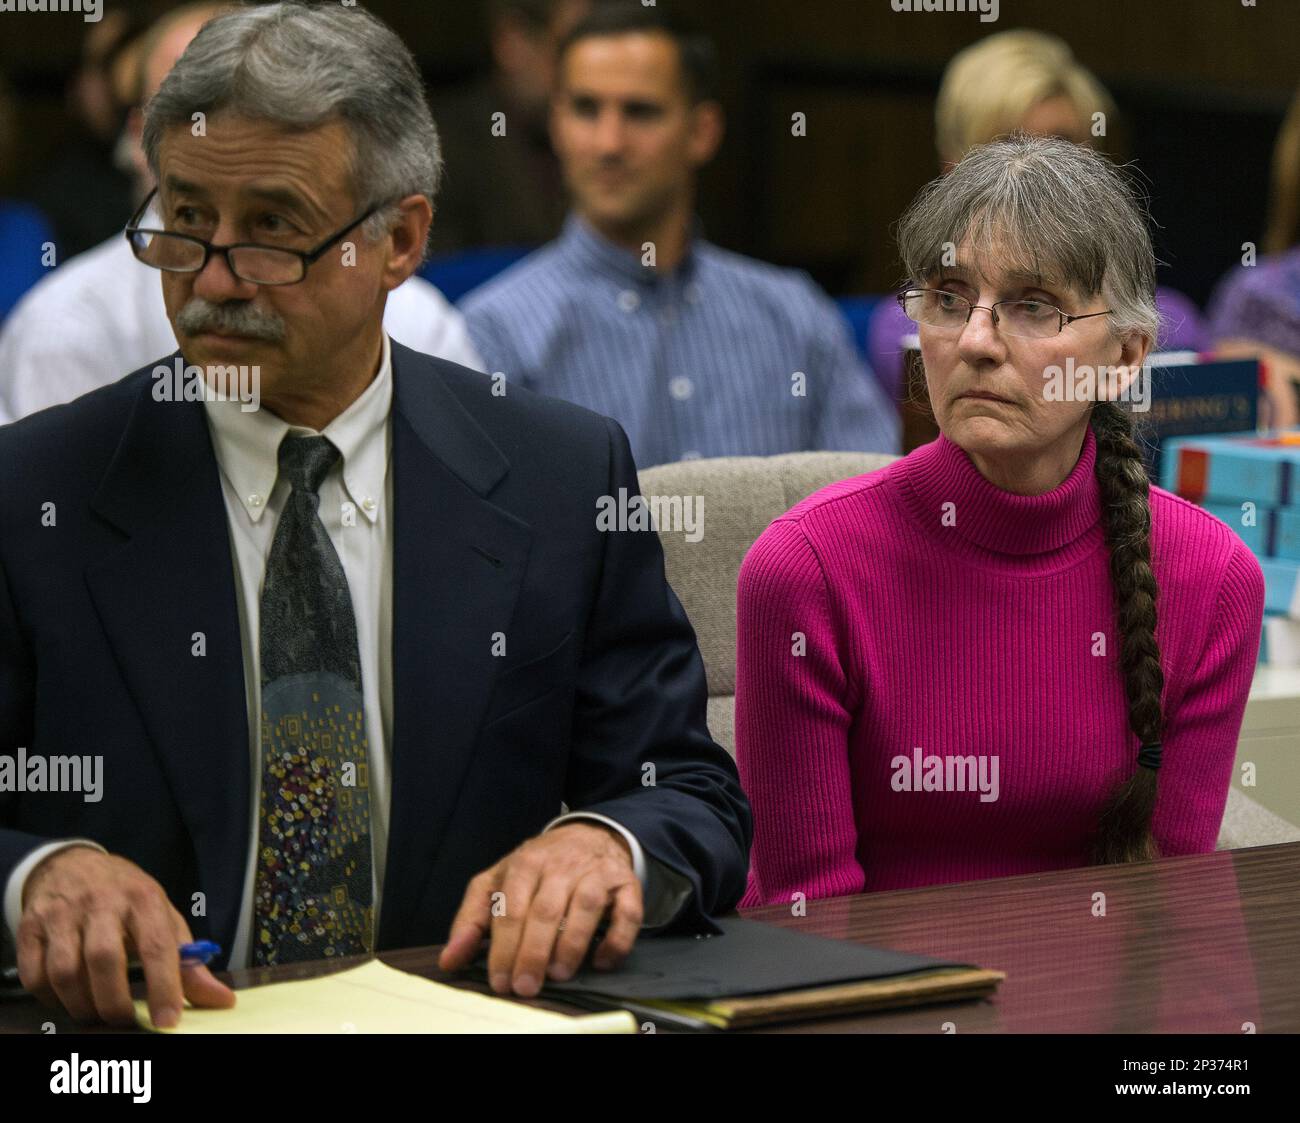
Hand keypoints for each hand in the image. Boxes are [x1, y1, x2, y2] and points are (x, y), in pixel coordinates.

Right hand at [16, 847, 235, 1027]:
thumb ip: (189, 962)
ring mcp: (62, 914)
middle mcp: (102, 902)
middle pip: (104, 960)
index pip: (156, 945)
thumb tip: (222, 1000)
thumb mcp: (163, 918)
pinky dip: (50, 998)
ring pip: (66, 971)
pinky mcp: (31, 927)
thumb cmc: (126, 897)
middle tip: (124, 1021)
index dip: (163, 987)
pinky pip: (35, 975)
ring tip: (98, 1013)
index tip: (168, 1020)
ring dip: (82, 1005)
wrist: (73, 865)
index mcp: (143, 899)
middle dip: (115, 1002)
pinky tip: (68, 999)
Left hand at [438, 822, 642, 996]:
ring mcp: (596, 872)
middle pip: (546, 910)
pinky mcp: (626, 883)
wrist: (588, 834)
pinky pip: (627, 912)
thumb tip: (449, 959)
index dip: (504, 948)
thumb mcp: (497, 882)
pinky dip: (617, 939)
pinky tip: (601, 961)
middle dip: (533, 953)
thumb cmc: (538, 868)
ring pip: (585, 907)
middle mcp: (561, 865)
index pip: (511, 908)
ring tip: (558, 974)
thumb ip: (472, 919)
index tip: (500, 981)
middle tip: (526, 986)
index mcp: (525, 863)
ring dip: (571, 944)